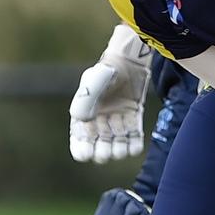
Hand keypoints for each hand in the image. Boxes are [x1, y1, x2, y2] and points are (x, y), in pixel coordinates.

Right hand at [69, 24, 151, 162]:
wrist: (129, 62)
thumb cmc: (107, 72)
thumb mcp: (93, 83)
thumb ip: (85, 100)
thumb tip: (82, 121)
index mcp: (83, 118)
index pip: (80, 145)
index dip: (83, 151)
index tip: (88, 150)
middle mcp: (99, 123)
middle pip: (99, 150)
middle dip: (102, 152)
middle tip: (106, 144)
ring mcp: (117, 122)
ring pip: (117, 148)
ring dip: (119, 149)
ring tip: (120, 141)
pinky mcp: (133, 119)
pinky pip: (133, 140)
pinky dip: (134, 146)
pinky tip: (133, 142)